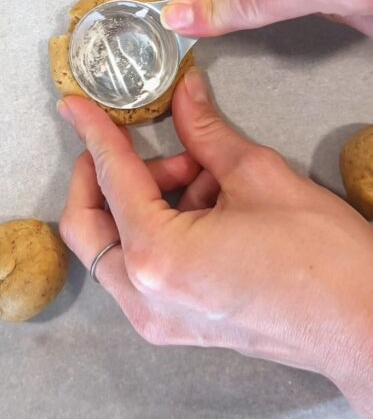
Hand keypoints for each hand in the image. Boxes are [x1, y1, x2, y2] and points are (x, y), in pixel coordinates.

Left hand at [58, 70, 372, 418]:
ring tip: (206, 178)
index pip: (110, 178)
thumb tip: (182, 92)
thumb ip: (204, 132)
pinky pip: (143, 269)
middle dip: (114, 177)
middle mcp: (145, 297)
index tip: (75, 107)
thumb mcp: (257, 176)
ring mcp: (158, 319)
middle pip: (90, 224)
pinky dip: (159, 230)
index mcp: (157, 257)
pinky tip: (209, 206)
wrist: (362, 324)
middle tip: (162, 149)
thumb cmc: (321, 260)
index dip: (93, 133)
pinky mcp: (178, 326)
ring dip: (145, 203)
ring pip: (116, 247)